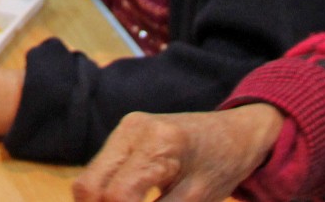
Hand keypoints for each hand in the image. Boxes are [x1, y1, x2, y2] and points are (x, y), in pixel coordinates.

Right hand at [71, 105, 285, 201]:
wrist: (236, 133)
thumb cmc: (223, 166)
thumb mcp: (196, 198)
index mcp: (156, 143)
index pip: (116, 194)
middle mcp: (132, 130)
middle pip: (88, 185)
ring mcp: (124, 130)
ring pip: (89, 180)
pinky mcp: (123, 135)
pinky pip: (101, 171)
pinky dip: (107, 194)